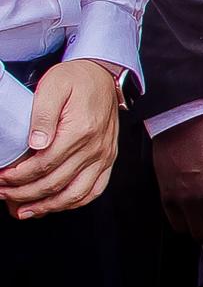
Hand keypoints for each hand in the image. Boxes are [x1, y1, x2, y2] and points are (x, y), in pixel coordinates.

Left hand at [0, 59, 123, 219]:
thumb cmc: (76, 80)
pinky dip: (74, 203)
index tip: (2, 178)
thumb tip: (36, 144)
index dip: (20, 176)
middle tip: (4, 194)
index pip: (45, 164)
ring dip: (48, 206)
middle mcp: (96, 147)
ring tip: (25, 211)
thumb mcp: (53, 87)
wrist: (103, 75)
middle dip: (26, 193)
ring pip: (76, 193)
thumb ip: (43, 115)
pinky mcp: (108, 159)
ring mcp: (104, 155)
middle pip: (57, 182)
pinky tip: (55, 205)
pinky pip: (94, 190)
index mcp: (81, 130)